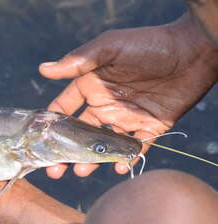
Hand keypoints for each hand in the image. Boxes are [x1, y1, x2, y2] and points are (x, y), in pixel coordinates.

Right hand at [39, 12, 217, 177]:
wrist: (193, 51)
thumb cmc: (148, 44)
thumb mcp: (109, 47)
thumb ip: (78, 61)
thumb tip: (43, 69)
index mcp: (91, 87)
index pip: (64, 109)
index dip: (51, 125)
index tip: (38, 142)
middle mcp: (105, 104)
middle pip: (80, 135)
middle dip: (66, 153)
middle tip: (56, 170)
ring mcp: (126, 118)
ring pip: (103, 146)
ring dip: (92, 161)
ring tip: (83, 171)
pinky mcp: (149, 127)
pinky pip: (134, 148)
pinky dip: (126, 159)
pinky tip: (120, 166)